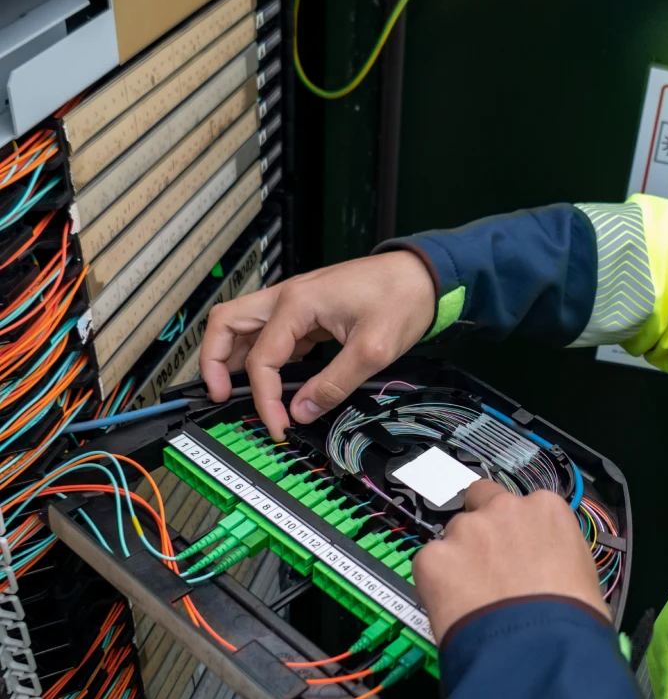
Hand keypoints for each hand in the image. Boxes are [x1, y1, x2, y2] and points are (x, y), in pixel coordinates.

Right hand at [200, 250, 436, 439]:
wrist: (423, 275)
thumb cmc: (401, 297)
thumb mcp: (372, 350)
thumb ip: (334, 384)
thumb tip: (302, 411)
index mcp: (297, 303)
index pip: (261, 358)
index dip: (264, 397)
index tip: (277, 423)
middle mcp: (288, 297)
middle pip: (226, 324)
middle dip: (213, 361)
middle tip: (218, 395)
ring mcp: (296, 300)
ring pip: (244, 325)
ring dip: (233, 355)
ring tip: (237, 390)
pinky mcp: (309, 309)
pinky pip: (272, 331)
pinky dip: (264, 354)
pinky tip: (277, 377)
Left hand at [412, 480, 606, 644]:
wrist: (540, 649)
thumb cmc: (572, 617)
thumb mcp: (581, 571)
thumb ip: (553, 553)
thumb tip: (542, 567)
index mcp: (545, 508)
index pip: (521, 504)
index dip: (516, 530)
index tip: (515, 551)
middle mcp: (504, 509)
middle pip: (480, 503)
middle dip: (482, 528)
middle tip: (487, 565)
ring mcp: (466, 530)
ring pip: (453, 537)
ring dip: (459, 559)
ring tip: (473, 598)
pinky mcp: (433, 558)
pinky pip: (430, 566)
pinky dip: (437, 584)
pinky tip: (456, 609)